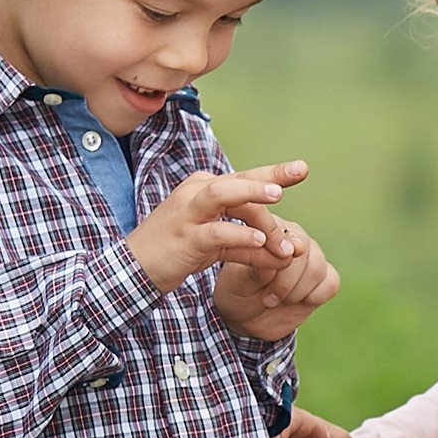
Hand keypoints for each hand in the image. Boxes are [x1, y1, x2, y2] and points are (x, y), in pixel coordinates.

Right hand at [124, 162, 310, 295]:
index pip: (244, 177)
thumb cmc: (178, 253)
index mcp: (205, 189)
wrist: (135, 269)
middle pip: (238, 181)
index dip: (274, 173)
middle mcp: (196, 193)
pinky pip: (216, 232)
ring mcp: (188, 213)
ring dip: (252, 195)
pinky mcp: (185, 236)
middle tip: (299, 174)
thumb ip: (250, 247)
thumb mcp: (218, 248)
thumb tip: (286, 253)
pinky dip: (239, 235)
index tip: (302, 168)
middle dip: (270, 178)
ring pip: (224, 195)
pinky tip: (261, 241)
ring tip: (279, 198)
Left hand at [213, 215, 339, 338]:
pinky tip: (296, 302)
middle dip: (285, 282)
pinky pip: (331, 283)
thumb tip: (285, 254)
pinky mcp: (325, 276)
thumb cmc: (238, 292)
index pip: (283, 234)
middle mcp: (294, 236)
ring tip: (277, 300)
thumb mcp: (238, 280)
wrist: (247, 317)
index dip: (278, 257)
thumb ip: (259, 263)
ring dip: (296, 292)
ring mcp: (312, 255)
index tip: (266, 278)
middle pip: (303, 253)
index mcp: (269, 228)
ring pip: (317, 268)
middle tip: (267, 299)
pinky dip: (314, 297)